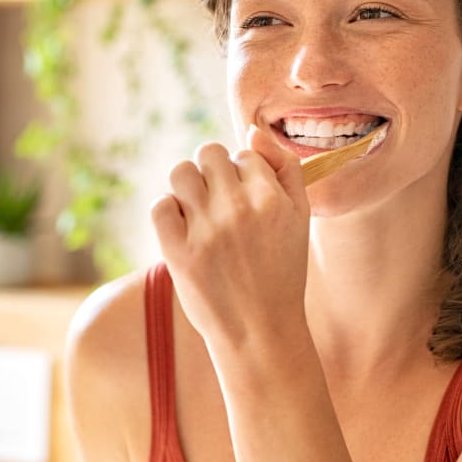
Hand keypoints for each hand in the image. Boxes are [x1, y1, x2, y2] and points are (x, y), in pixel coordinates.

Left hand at [150, 126, 310, 346]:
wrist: (261, 331)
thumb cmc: (283, 272)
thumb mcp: (301, 218)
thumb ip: (286, 169)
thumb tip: (252, 131)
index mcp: (271, 197)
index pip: (245, 153)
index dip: (244, 174)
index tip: (247, 201)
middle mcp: (238, 208)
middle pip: (209, 153)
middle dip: (213, 171)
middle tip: (220, 202)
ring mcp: (206, 230)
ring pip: (180, 173)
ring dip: (188, 186)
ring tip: (200, 211)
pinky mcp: (178, 252)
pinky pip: (160, 206)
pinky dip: (169, 212)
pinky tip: (185, 229)